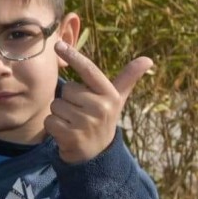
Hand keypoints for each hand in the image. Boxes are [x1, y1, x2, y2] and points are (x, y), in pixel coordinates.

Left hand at [46, 41, 152, 163]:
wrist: (97, 153)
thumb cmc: (103, 118)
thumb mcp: (117, 99)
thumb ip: (128, 78)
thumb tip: (148, 59)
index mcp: (110, 95)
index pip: (90, 71)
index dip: (74, 57)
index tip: (58, 45)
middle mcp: (100, 108)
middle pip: (66, 89)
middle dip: (68, 99)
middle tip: (80, 111)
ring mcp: (86, 123)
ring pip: (56, 105)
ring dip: (59, 113)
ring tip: (73, 122)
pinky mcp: (71, 136)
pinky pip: (49, 120)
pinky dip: (52, 126)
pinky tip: (65, 132)